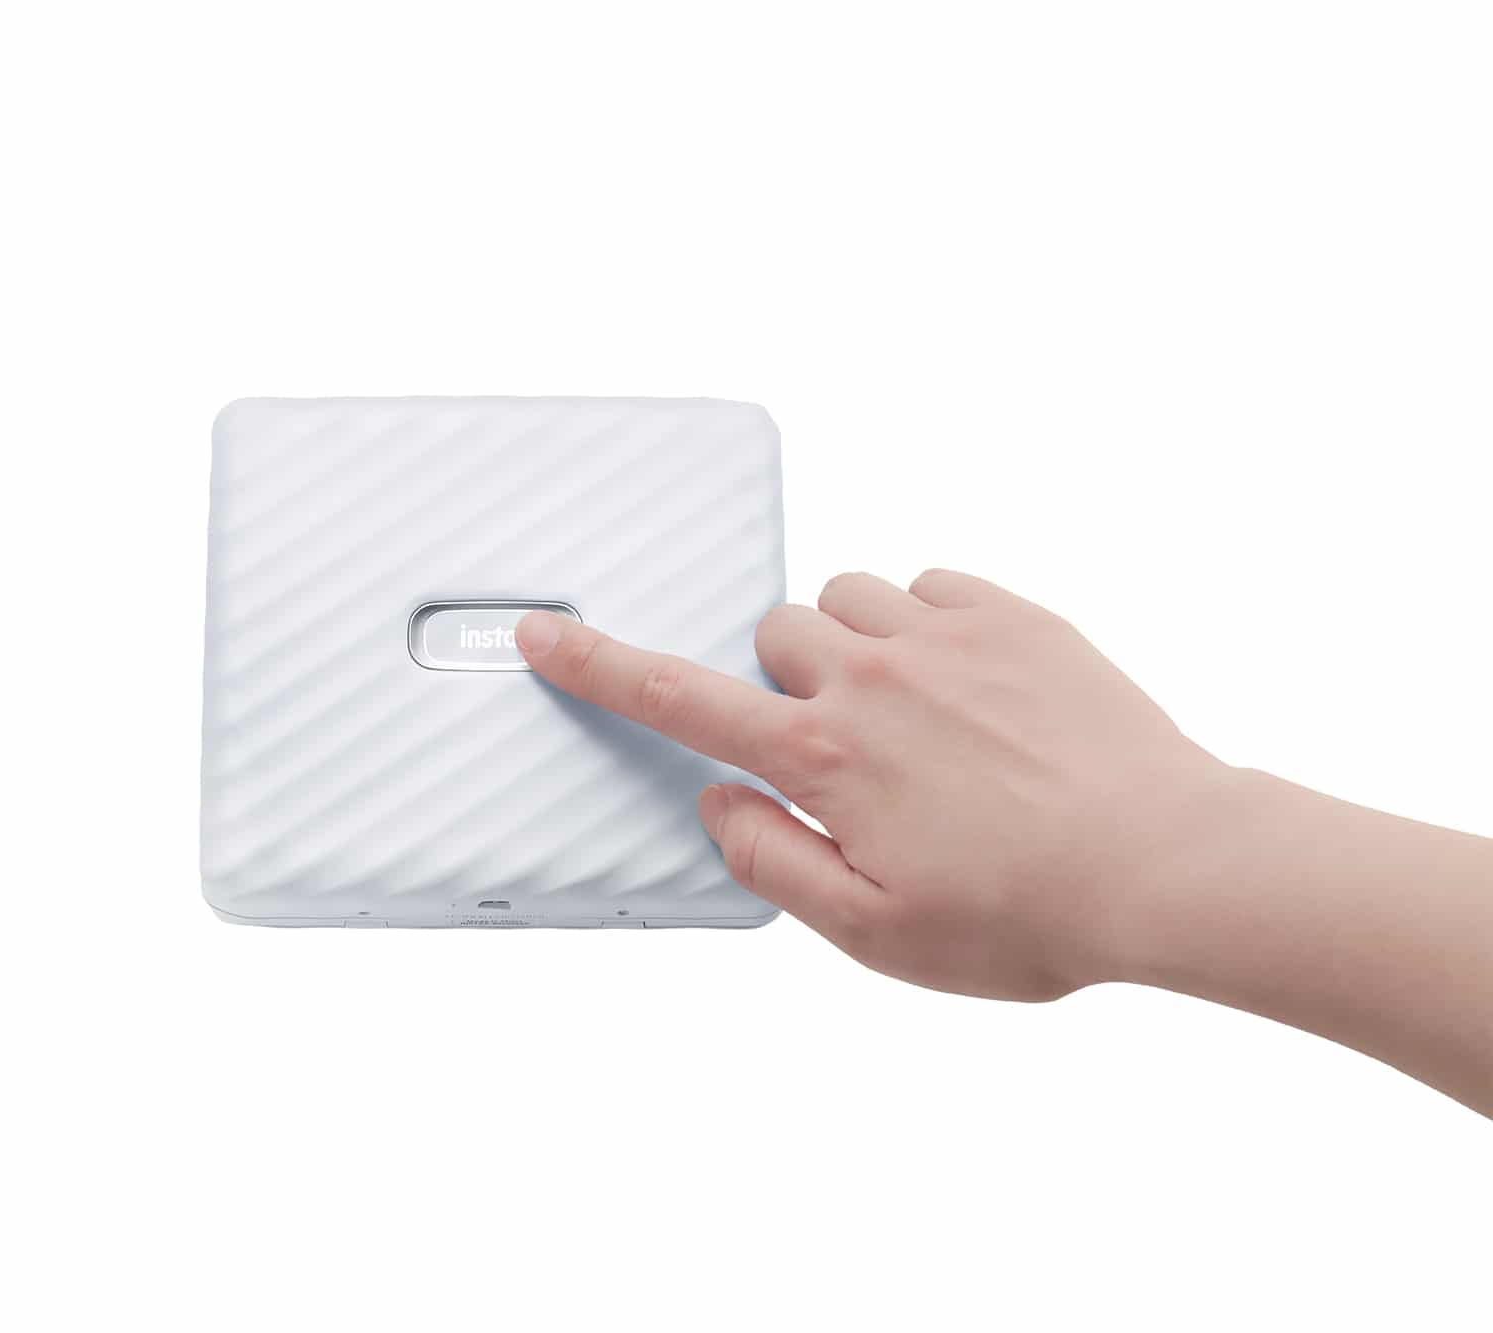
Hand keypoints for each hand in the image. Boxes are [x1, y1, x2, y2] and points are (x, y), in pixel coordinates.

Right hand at [516, 570, 1232, 1000]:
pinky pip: (927, 581)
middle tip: (842, 747)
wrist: (1169, 862)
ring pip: (844, 596)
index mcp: (823, 759)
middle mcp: (870, 679)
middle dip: (786, 679)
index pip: (680, 698)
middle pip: (771, 631)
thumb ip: (776, 864)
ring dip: (853, 643)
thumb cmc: (1026, 916)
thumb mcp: (877, 936)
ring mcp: (943, 636)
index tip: (547, 632)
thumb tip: (720, 804)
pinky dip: (925, 621)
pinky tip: (968, 686)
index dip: (600, 664)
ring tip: (912, 713)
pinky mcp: (1011, 613)